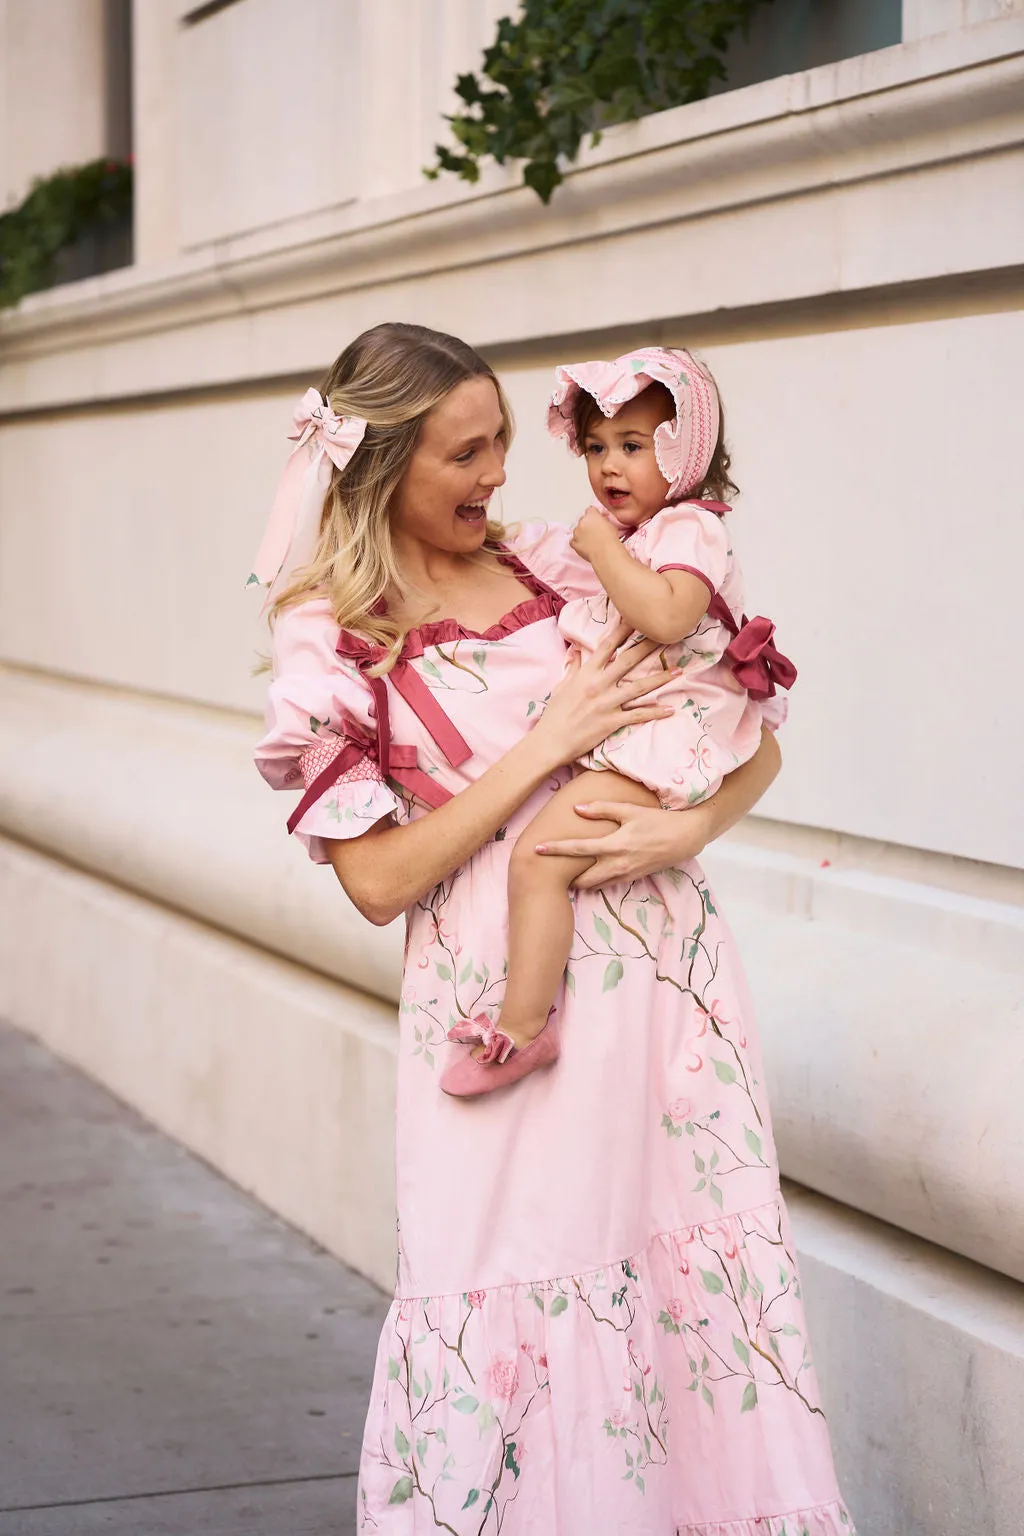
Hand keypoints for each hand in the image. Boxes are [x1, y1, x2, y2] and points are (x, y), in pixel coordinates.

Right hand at [531, 622, 677, 768]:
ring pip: (639, 687)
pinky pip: (637, 715)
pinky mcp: (612, 722)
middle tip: (667, 636)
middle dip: (649, 647)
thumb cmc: (555, 714)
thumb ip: (573, 667)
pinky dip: (654, 712)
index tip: (636, 617)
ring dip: (660, 678)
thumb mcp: (562, 686)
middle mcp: (599, 685)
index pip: (607, 646)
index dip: (623, 630)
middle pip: (628, 660)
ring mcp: (607, 703)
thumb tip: (575, 651)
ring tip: (678, 671)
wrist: (551, 741)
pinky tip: (670, 709)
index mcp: (586, 674)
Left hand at [537, 799, 714, 888]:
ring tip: (563, 875)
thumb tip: (577, 808)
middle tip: (547, 871)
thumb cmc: (657, 821)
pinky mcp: (632, 879)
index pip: (578, 848)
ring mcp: (625, 875)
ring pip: (594, 885)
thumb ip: (603, 809)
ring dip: (579, 882)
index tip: (537, 849)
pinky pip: (607, 885)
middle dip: (564, 877)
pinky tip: (587, 875)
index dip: (556, 849)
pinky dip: (595, 882)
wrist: (685, 838)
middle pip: (582, 879)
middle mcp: (617, 864)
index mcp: (614, 845)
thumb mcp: (630, 811)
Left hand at [570, 505, 618, 564]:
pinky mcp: (574, 543)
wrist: (606, 552)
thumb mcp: (610, 524)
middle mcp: (582, 522)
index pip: (590, 510)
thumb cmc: (609, 539)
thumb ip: (603, 520)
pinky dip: (577, 542)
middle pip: (583, 520)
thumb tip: (601, 520)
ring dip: (582, 533)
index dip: (594, 514)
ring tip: (591, 540)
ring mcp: (576, 532)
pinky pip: (573, 541)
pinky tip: (585, 545)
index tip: (597, 518)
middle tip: (595, 531)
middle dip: (587, 524)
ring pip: (577, 530)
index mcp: (591, 515)